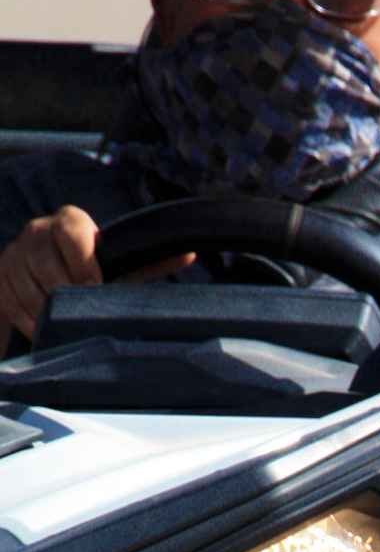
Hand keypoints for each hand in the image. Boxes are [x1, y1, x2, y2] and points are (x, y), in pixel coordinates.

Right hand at [0, 206, 193, 338]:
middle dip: (63, 289)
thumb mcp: (121, 264)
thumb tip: (190, 255)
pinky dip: (28, 319)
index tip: (95, 285)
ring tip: (64, 324)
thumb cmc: (95, 269)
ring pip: (25, 282)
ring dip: (45, 308)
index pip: (71, 230)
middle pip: (43, 259)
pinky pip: (10, 301)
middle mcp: (37, 231)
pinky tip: (44, 329)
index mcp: (69, 221)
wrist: (49, 274)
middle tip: (79, 311)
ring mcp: (14, 254)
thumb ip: (151, 261)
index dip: (83, 259)